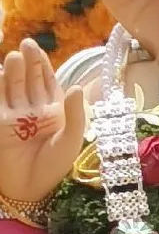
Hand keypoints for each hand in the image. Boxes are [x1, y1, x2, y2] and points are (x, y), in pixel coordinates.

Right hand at [0, 39, 84, 200]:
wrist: (32, 188)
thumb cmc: (55, 166)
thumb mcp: (71, 139)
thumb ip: (75, 114)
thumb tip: (76, 87)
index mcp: (52, 109)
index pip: (45, 81)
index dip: (41, 64)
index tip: (36, 49)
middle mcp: (32, 109)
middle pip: (27, 79)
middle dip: (27, 63)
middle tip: (26, 45)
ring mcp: (14, 116)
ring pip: (12, 87)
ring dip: (12, 73)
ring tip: (14, 59)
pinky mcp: (0, 123)